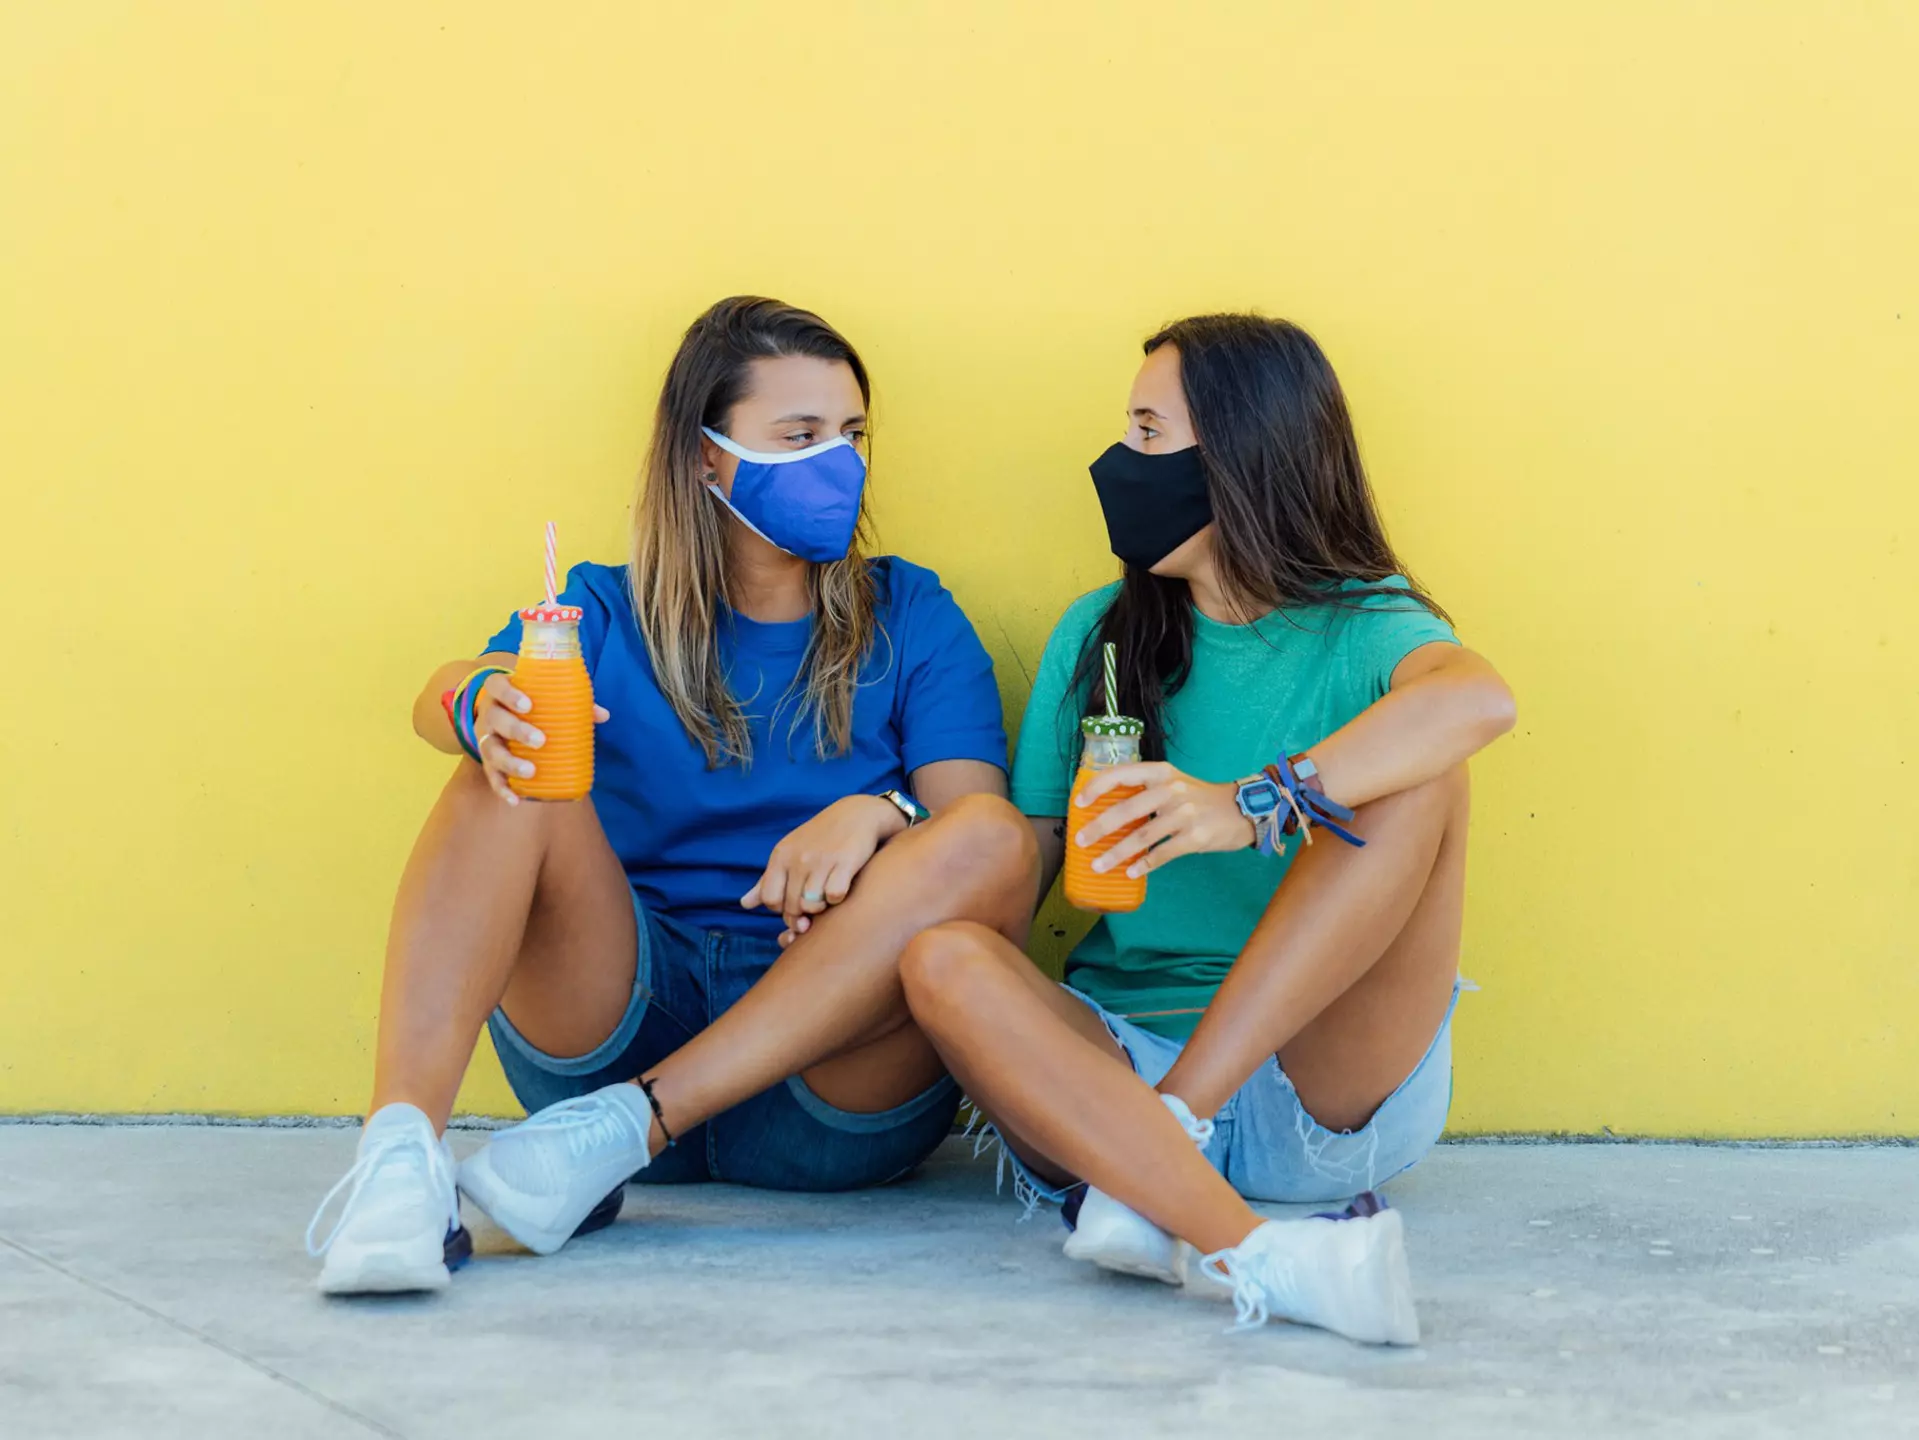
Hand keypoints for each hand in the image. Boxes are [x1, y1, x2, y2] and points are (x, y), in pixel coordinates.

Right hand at [472, 673, 610, 805]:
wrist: (498, 716)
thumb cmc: (527, 702)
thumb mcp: (541, 697)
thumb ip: (572, 703)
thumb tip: (603, 715)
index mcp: (499, 693)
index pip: (496, 685)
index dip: (509, 694)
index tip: (528, 705)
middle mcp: (488, 714)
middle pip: (495, 720)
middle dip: (517, 730)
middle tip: (540, 741)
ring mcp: (485, 739)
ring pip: (490, 750)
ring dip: (510, 763)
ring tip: (531, 771)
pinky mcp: (487, 761)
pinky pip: (492, 776)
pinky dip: (502, 789)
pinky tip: (515, 800)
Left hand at [742, 795, 904, 939]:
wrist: (857, 814)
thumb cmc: (820, 838)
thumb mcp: (789, 853)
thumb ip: (767, 881)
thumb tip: (744, 904)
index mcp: (781, 856)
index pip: (771, 899)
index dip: (783, 909)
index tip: (796, 902)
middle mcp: (797, 858)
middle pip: (792, 907)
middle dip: (804, 913)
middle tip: (815, 903)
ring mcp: (821, 860)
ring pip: (812, 905)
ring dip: (821, 907)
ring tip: (826, 894)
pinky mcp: (845, 862)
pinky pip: (834, 896)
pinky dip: (838, 898)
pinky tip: (841, 886)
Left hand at [1072, 761, 1254, 878]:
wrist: (1241, 809)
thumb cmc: (1198, 798)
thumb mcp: (1173, 782)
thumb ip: (1145, 790)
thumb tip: (1105, 810)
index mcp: (1161, 772)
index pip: (1122, 774)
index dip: (1097, 787)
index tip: (1079, 803)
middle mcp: (1171, 790)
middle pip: (1127, 810)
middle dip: (1099, 828)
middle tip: (1081, 842)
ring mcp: (1184, 814)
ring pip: (1141, 836)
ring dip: (1116, 854)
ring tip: (1098, 865)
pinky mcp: (1195, 837)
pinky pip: (1162, 853)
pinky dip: (1144, 865)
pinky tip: (1130, 872)